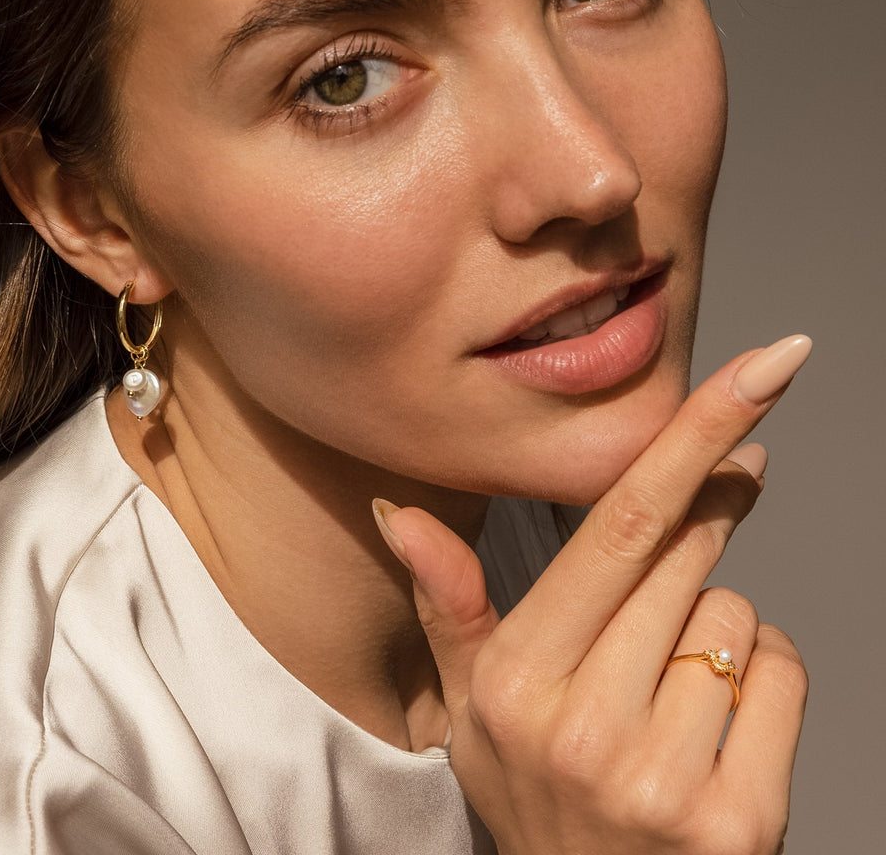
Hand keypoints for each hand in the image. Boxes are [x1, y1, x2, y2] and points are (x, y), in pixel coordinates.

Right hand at [374, 335, 810, 854]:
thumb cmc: (533, 792)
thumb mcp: (469, 702)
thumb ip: (447, 601)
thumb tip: (397, 510)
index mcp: (515, 678)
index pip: (614, 528)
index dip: (690, 439)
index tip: (765, 371)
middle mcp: (582, 727)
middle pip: (683, 558)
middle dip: (711, 510)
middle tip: (729, 484)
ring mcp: (661, 780)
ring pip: (733, 616)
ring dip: (716, 622)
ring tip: (672, 677)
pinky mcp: (737, 825)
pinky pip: (782, 677)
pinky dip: (765, 676)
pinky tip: (718, 717)